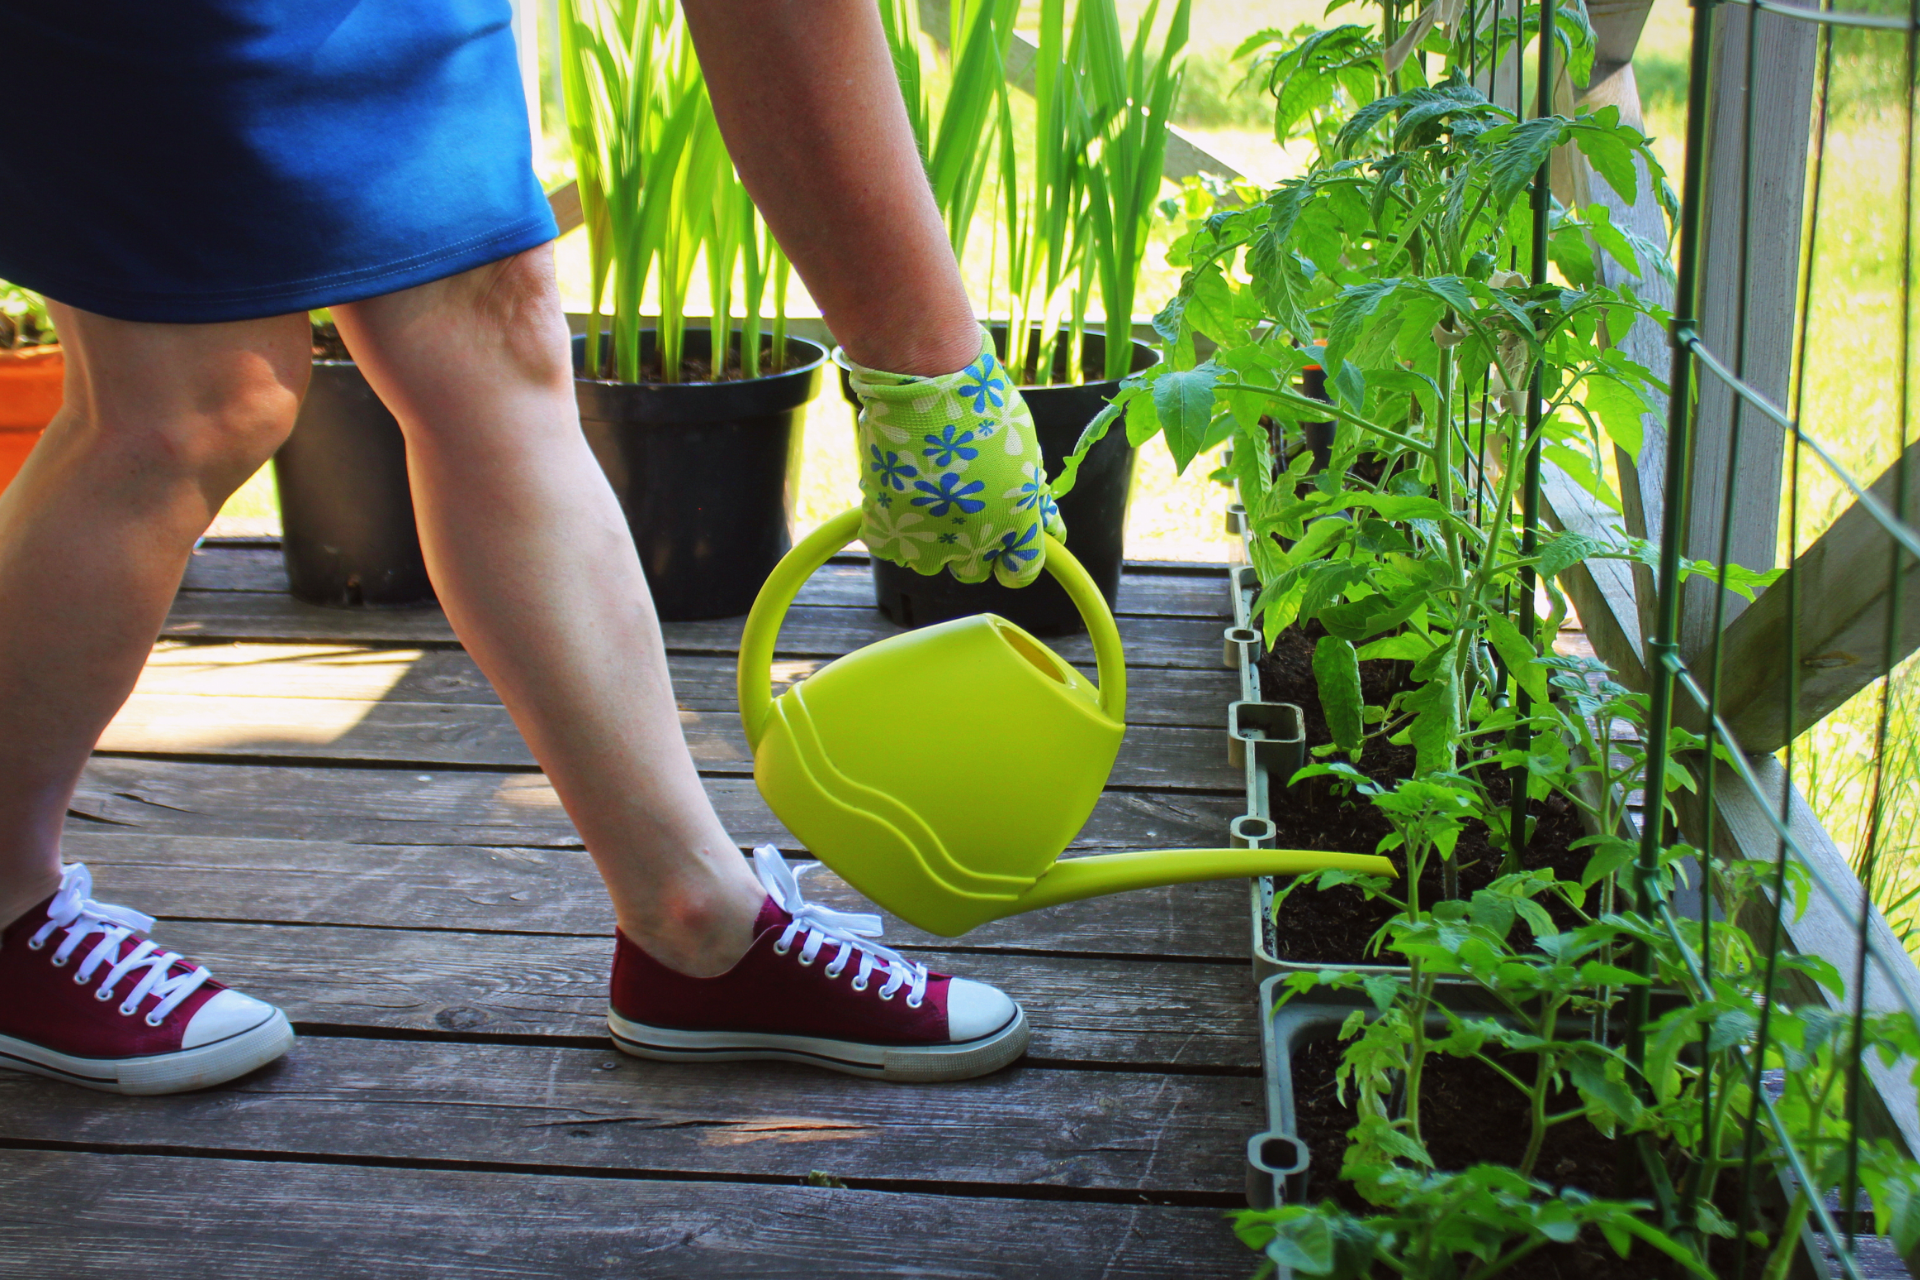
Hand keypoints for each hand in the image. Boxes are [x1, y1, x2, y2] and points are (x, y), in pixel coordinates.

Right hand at [845, 329, 1067, 587]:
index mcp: (1015, 527)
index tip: (1009, 536)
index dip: (1016, 556)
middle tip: (964, 500)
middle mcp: (974, 546)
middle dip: (973, 543)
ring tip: (930, 492)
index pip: (1021, 573)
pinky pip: (896, 548)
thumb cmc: (982, 411)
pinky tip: (903, 494)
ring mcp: (927, 543)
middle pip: (975, 570)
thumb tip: (1053, 529)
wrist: (925, 384)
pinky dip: (898, 528)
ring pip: (933, 562)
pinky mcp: (889, 532)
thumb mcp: (1026, 452)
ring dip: (932, 537)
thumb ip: (1036, 500)